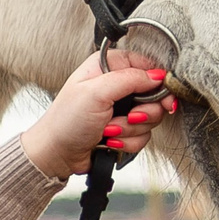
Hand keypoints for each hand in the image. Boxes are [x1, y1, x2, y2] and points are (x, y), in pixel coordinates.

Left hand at [21, 49, 174, 176]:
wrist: (57, 154)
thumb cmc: (66, 121)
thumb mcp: (96, 92)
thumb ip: (130, 78)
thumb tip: (158, 75)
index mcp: (108, 66)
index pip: (147, 65)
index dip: (158, 82)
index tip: (161, 97)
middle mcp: (116, 84)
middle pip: (154, 94)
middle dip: (144, 112)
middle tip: (130, 117)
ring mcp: (121, 108)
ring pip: (150, 117)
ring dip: (131, 129)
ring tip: (109, 130)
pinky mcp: (124, 128)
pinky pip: (143, 135)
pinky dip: (128, 141)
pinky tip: (109, 141)